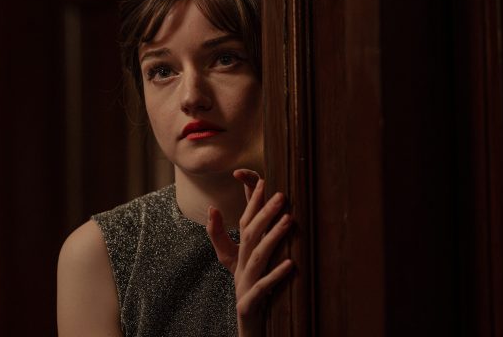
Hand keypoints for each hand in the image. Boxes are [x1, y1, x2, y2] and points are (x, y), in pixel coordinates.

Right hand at [206, 169, 293, 336]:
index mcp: (241, 253)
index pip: (245, 222)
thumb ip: (221, 235)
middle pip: (251, 235)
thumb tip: (211, 208)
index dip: (253, 201)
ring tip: (289, 221)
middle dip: (264, 213)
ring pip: (257, 257)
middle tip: (282, 196)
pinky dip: (276, 275)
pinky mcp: (250, 303)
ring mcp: (245, 283)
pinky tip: (291, 264)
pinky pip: (264, 287)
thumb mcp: (232, 262)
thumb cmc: (247, 290)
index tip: (264, 180)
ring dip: (273, 237)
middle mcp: (241, 265)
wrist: (245, 326)